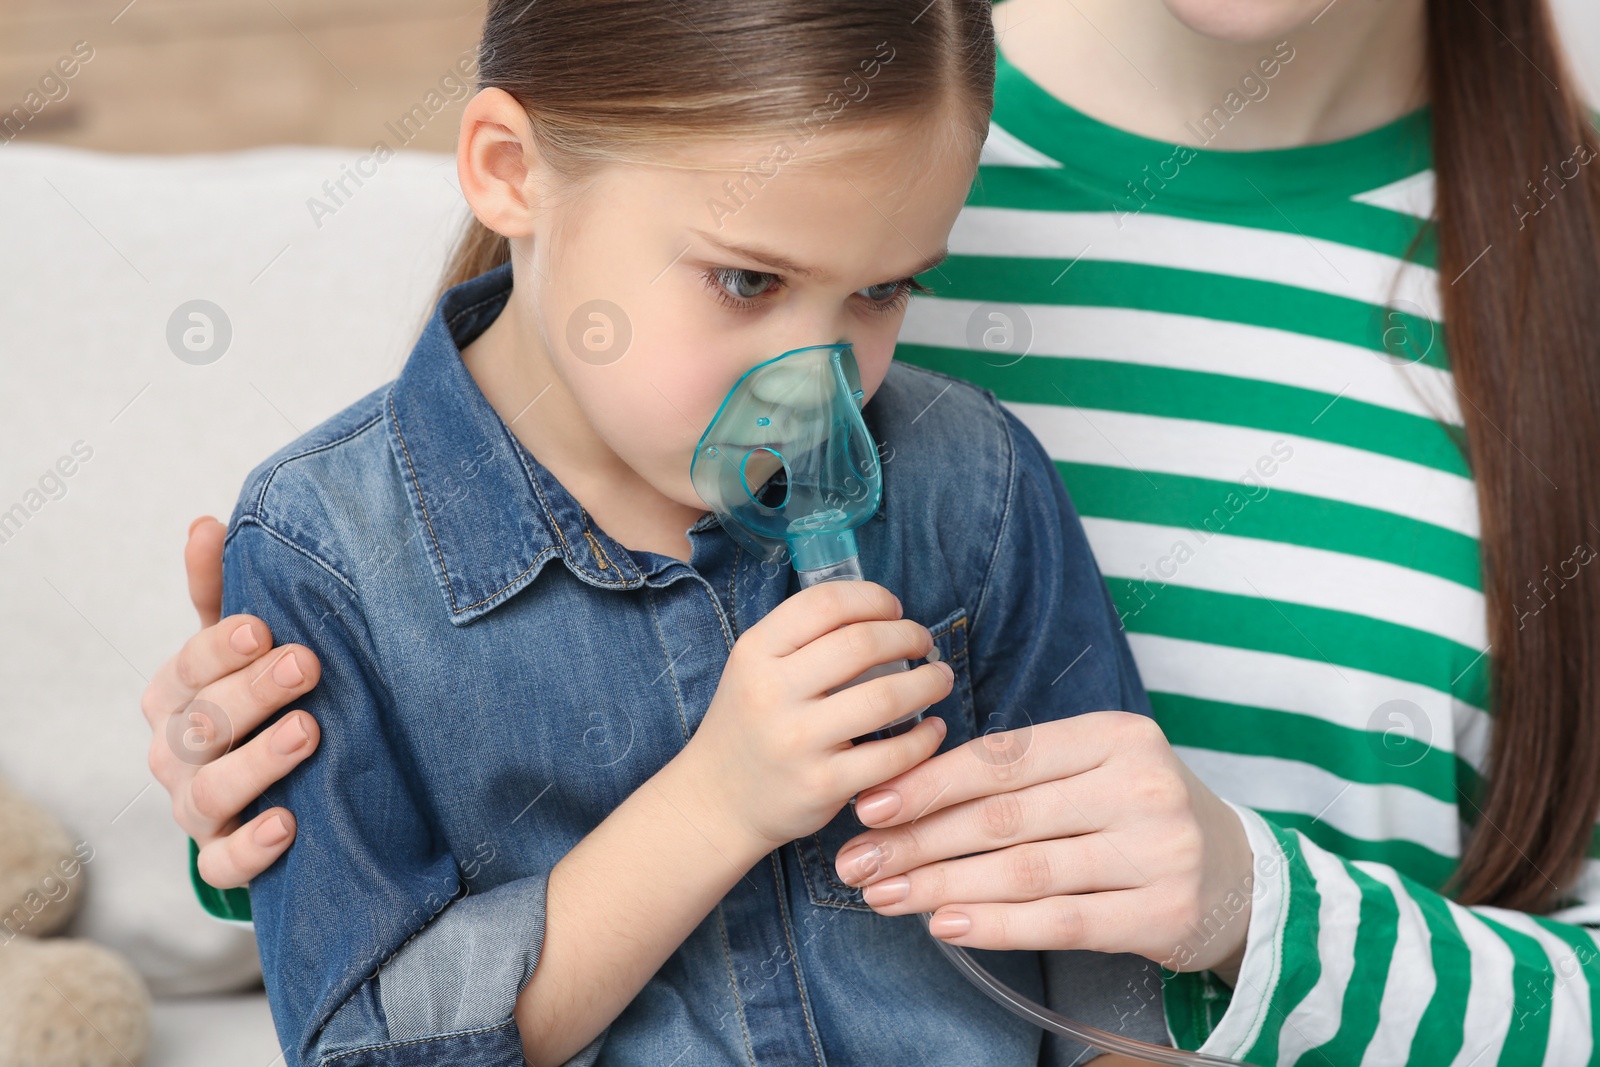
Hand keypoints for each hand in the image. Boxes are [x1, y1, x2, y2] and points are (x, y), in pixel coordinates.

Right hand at [141, 516, 323, 888]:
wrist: (276, 787)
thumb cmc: (258, 698)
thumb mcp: (245, 646)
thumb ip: (221, 589)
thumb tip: (206, 522)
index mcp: (176, 694)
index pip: (187, 667)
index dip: (220, 648)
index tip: (264, 627)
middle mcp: (175, 751)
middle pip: (202, 723)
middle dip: (253, 692)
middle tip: (307, 663)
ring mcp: (194, 809)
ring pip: (211, 791)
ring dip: (260, 762)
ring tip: (310, 732)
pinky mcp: (220, 857)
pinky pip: (223, 865)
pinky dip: (252, 847)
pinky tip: (289, 825)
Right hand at [685, 580, 953, 851]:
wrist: (715, 800)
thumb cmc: (749, 725)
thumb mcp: (754, 669)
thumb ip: (803, 641)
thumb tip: (880, 615)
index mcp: (756, 652)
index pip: (825, 603)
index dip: (872, 598)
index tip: (894, 609)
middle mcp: (772, 691)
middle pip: (862, 643)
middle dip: (908, 636)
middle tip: (923, 643)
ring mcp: (797, 741)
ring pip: (885, 698)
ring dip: (927, 683)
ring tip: (939, 679)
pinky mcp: (822, 785)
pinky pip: (892, 755)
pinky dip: (924, 738)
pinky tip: (932, 729)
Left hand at [832, 712, 1253, 976]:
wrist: (1240, 874)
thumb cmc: (1136, 814)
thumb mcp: (1092, 770)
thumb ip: (1018, 776)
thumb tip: (904, 795)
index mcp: (1114, 734)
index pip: (1002, 758)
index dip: (929, 783)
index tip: (870, 806)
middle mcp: (1139, 784)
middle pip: (1005, 815)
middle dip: (920, 840)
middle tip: (859, 861)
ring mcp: (1157, 849)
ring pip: (1025, 869)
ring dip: (943, 885)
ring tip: (886, 895)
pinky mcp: (1164, 911)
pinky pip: (1061, 920)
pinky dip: (996, 925)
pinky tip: (945, 925)